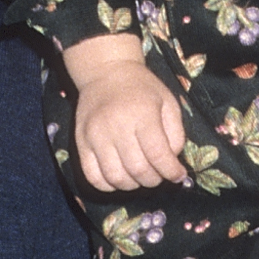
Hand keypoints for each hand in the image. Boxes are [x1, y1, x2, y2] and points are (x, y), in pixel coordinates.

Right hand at [72, 62, 188, 190]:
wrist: (105, 72)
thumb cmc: (142, 88)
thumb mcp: (168, 102)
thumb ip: (176, 134)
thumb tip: (172, 163)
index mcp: (142, 113)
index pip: (158, 154)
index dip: (171, 172)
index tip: (178, 176)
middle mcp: (116, 126)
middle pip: (138, 170)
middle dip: (154, 180)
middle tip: (159, 175)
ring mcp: (95, 136)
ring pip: (116, 178)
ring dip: (133, 185)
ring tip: (140, 176)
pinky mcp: (81, 143)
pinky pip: (93, 177)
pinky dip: (109, 185)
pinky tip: (120, 177)